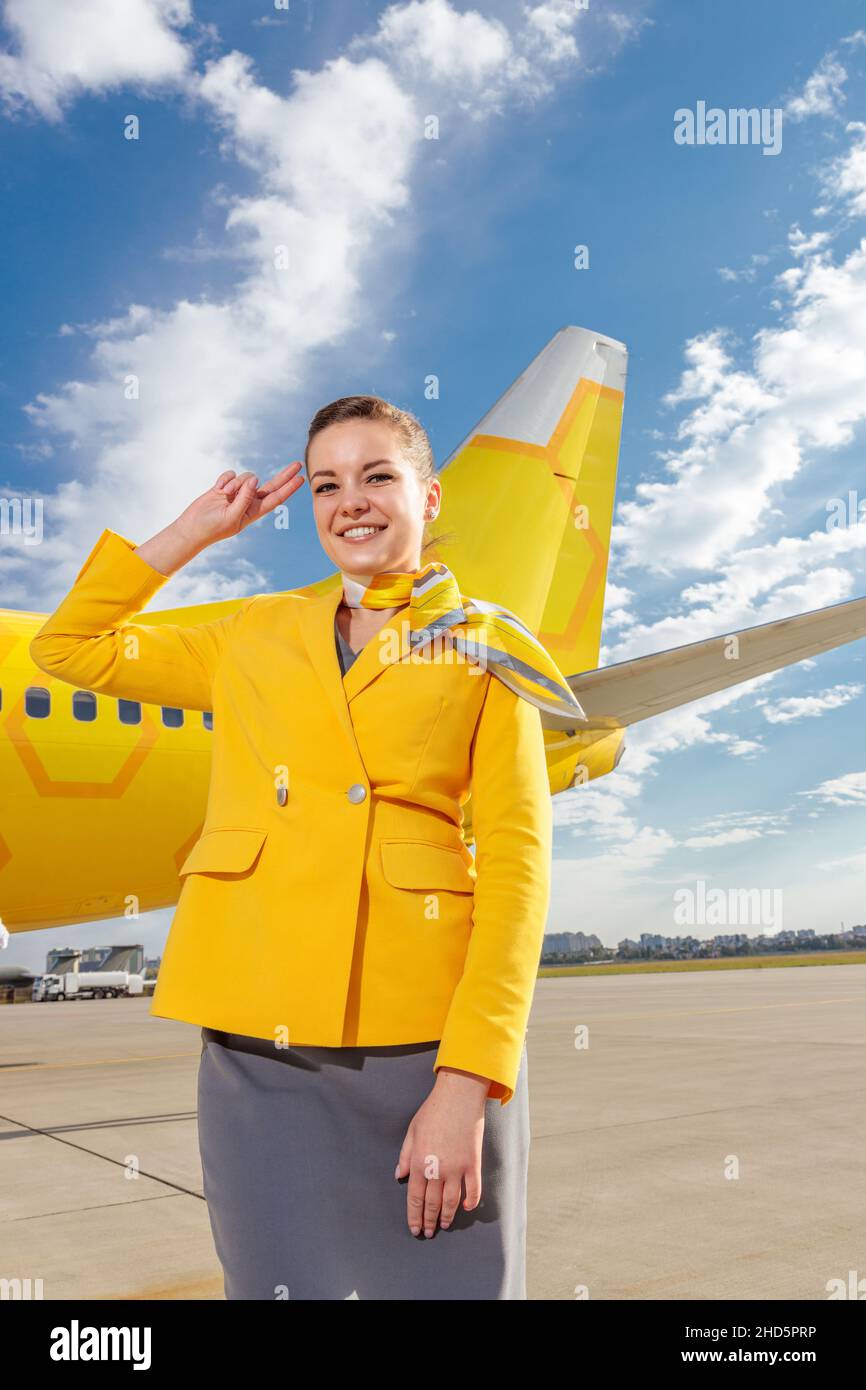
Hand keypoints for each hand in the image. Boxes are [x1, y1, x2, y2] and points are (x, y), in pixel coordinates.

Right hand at [133, 462, 305, 573]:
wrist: (192, 527)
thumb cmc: (213, 528)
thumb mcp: (232, 517)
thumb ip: (245, 498)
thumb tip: (255, 479)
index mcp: (254, 511)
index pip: (276, 498)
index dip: (289, 488)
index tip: (302, 479)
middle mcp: (249, 501)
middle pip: (270, 485)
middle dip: (284, 475)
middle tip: (297, 464)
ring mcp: (237, 493)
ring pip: (246, 477)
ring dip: (235, 483)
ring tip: (225, 494)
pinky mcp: (224, 486)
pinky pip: (231, 474)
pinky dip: (225, 479)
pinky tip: (218, 489)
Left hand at [395, 1068, 488, 1236]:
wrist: (458, 1096)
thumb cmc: (433, 1111)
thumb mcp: (412, 1131)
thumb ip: (404, 1156)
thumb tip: (399, 1175)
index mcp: (419, 1162)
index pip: (415, 1198)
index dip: (414, 1216)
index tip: (415, 1229)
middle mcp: (437, 1169)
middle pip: (432, 1203)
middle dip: (429, 1221)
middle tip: (428, 1232)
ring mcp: (457, 1168)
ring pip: (452, 1201)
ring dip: (447, 1216)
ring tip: (444, 1224)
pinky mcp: (473, 1163)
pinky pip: (473, 1189)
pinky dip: (471, 1202)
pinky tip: (467, 1208)